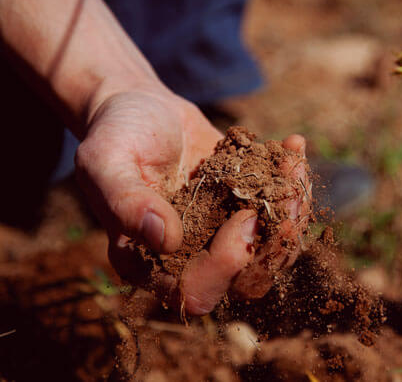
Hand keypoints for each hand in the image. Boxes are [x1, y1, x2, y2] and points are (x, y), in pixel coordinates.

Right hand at [75, 85, 308, 313]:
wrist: (142, 108)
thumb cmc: (116, 136)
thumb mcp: (106, 162)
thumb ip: (127, 202)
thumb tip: (166, 241)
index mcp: (152, 262)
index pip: (198, 293)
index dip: (227, 267)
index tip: (243, 219)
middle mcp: (192, 256)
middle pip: (249, 281)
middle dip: (277, 244)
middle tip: (287, 195)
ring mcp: (223, 233)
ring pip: (274, 250)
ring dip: (294, 212)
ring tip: (293, 163)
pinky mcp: (245, 206)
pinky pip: (281, 213)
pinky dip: (295, 183)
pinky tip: (292, 147)